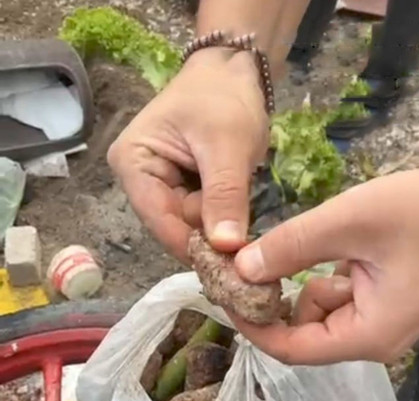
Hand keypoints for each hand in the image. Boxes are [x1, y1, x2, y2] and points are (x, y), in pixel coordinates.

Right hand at [108, 49, 267, 260]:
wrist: (235, 72)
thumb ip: (225, 196)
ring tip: (243, 211)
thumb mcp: (227, 145)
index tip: (228, 267)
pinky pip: (201, 220)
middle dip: (209, 234)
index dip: (193, 246)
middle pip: (174, 228)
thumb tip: (226, 247)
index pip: (159, 221)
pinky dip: (222, 221)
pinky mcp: (180, 193)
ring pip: (191, 229)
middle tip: (244, 237)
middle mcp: (138, 181)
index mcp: (133, 164)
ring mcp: (159, 188)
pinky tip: (238, 213)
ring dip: (219, 227)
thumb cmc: (224, 98)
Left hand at [233, 169, 418, 363]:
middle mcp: (371, 343)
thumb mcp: (352, 221)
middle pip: (301, 335)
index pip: (290, 349)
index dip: (251, 323)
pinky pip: (337, 300)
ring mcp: (379, 327)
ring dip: (297, 283)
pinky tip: (333, 246)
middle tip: (242, 261)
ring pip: (316, 314)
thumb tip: (240, 267)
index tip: (221, 291)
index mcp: (366, 336)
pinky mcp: (384, 308)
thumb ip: (292, 246)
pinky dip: (322, 276)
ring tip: (296, 243)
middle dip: (270, 300)